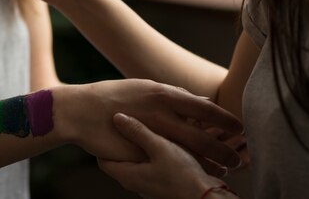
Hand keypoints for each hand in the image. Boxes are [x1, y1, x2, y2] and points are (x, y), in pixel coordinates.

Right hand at [59, 80, 242, 168]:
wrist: (83, 110)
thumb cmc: (116, 96)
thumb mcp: (148, 88)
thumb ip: (176, 96)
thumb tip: (202, 101)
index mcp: (164, 94)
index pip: (205, 109)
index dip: (226, 119)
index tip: (241, 128)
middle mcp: (160, 114)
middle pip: (202, 137)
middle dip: (224, 150)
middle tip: (238, 158)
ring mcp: (150, 135)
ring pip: (188, 154)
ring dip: (209, 163)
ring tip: (224, 170)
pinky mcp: (140, 152)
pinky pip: (169, 164)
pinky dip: (186, 170)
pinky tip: (197, 175)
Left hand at [98, 114, 237, 198]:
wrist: (206, 195)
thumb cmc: (182, 175)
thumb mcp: (159, 148)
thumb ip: (138, 132)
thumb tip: (117, 117)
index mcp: (128, 174)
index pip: (102, 159)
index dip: (102, 141)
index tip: (105, 125)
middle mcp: (134, 180)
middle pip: (118, 157)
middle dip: (119, 139)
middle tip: (120, 121)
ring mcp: (147, 182)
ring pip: (134, 158)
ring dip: (136, 143)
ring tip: (140, 125)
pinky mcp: (160, 180)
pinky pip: (148, 162)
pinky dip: (149, 149)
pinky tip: (159, 136)